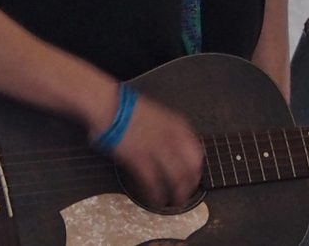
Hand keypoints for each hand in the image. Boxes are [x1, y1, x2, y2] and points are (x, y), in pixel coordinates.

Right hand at [105, 94, 203, 210]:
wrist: (111, 106)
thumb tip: (177, 152)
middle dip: (189, 186)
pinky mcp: (140, 160)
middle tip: (184, 194)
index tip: (192, 178)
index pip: (197, 154)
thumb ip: (172, 133)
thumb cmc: (131, 110)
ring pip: (176, 180)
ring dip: (176, 195)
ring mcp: (157, 150)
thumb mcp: (161, 117)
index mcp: (178, 127)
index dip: (195, 171)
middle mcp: (172, 139)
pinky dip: (156, 195)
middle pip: (191, 170)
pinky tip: (155, 200)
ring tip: (173, 202)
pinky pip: (153, 184)